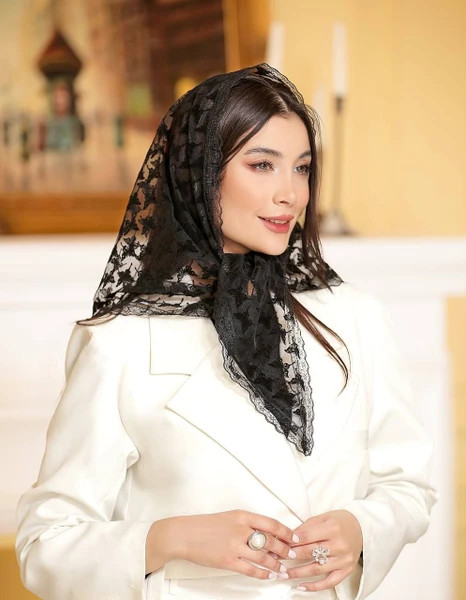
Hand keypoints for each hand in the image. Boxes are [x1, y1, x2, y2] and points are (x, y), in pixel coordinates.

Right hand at [158, 510, 297, 579]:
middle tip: (292, 555)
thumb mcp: (229, 517)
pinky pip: (251, 569)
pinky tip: (268, 576)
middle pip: (271, 540)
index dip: (286, 532)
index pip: (271, 523)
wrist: (184, 534)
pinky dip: (263, 574)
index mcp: (242, 516)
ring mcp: (234, 546)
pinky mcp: (228, 561)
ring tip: (283, 569)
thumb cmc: (206, 525)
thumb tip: (265, 533)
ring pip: (263, 557)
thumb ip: (247, 523)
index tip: (295, 537)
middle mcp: (241, 529)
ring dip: (276, 564)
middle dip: (284, 549)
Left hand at [285, 510, 362, 591]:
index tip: (278, 545)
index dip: (291, 542)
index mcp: (332, 528)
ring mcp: (343, 560)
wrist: (362, 528)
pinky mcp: (346, 570)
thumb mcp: (323, 517)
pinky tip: (301, 586)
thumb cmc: (340, 521)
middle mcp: (339, 545)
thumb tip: (289, 538)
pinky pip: (329, 582)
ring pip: (316, 569)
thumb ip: (306, 527)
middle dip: (291, 556)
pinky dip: (314, 586)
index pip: (306, 536)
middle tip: (277, 558)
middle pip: (310, 553)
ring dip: (297, 573)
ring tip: (283, 573)